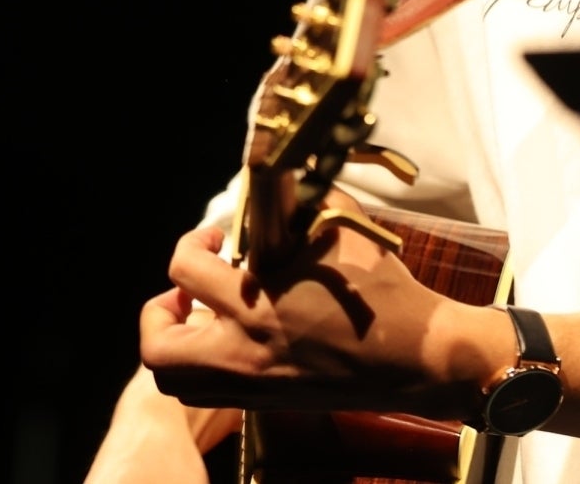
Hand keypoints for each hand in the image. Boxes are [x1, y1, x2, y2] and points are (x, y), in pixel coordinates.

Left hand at [137, 219, 496, 420]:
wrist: (420, 357)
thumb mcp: (339, 227)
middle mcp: (245, 354)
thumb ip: (296, 200)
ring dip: (174, 343)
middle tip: (186, 289)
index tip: (218, 238)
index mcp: (259, 308)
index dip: (193, 241)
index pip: (185, 269)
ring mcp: (254, 385)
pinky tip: (230, 336)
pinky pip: (208, 394)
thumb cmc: (384, 291)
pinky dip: (202, 366)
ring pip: (175, 382)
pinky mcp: (268, 402)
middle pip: (158, 346)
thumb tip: (273, 176)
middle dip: (159, 310)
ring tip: (197, 316)